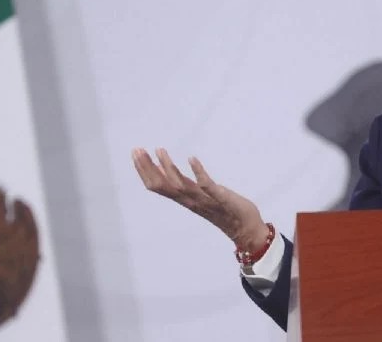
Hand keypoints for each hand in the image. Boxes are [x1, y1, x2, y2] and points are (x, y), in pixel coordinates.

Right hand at [132, 147, 269, 249]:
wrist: (246, 231)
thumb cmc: (223, 211)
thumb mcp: (200, 195)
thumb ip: (186, 184)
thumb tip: (170, 171)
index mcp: (185, 199)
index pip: (158, 186)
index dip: (144, 170)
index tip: (135, 153)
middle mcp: (191, 201)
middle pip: (162, 186)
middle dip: (148, 168)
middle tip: (137, 150)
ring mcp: (206, 201)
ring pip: (180, 186)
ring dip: (168, 167)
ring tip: (159, 150)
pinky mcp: (222, 199)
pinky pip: (208, 187)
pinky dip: (198, 173)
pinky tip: (192, 158)